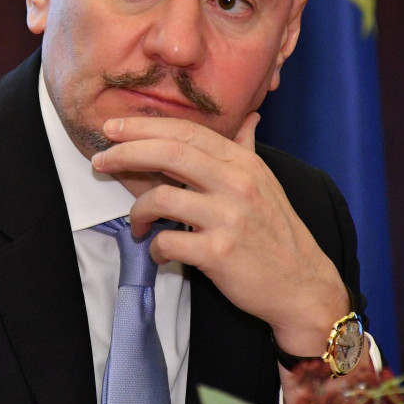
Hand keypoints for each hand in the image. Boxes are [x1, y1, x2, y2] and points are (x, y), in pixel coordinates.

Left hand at [90, 113, 347, 355]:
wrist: (303, 286)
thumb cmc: (277, 233)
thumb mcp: (267, 183)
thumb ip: (247, 149)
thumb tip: (250, 117)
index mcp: (243, 163)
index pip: (187, 131)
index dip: (145, 126)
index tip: (113, 128)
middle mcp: (237, 183)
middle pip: (170, 153)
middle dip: (126, 152)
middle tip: (100, 160)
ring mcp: (228, 217)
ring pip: (162, 197)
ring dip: (137, 211)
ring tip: (136, 225)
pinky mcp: (219, 253)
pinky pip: (167, 241)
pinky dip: (154, 248)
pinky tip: (159, 253)